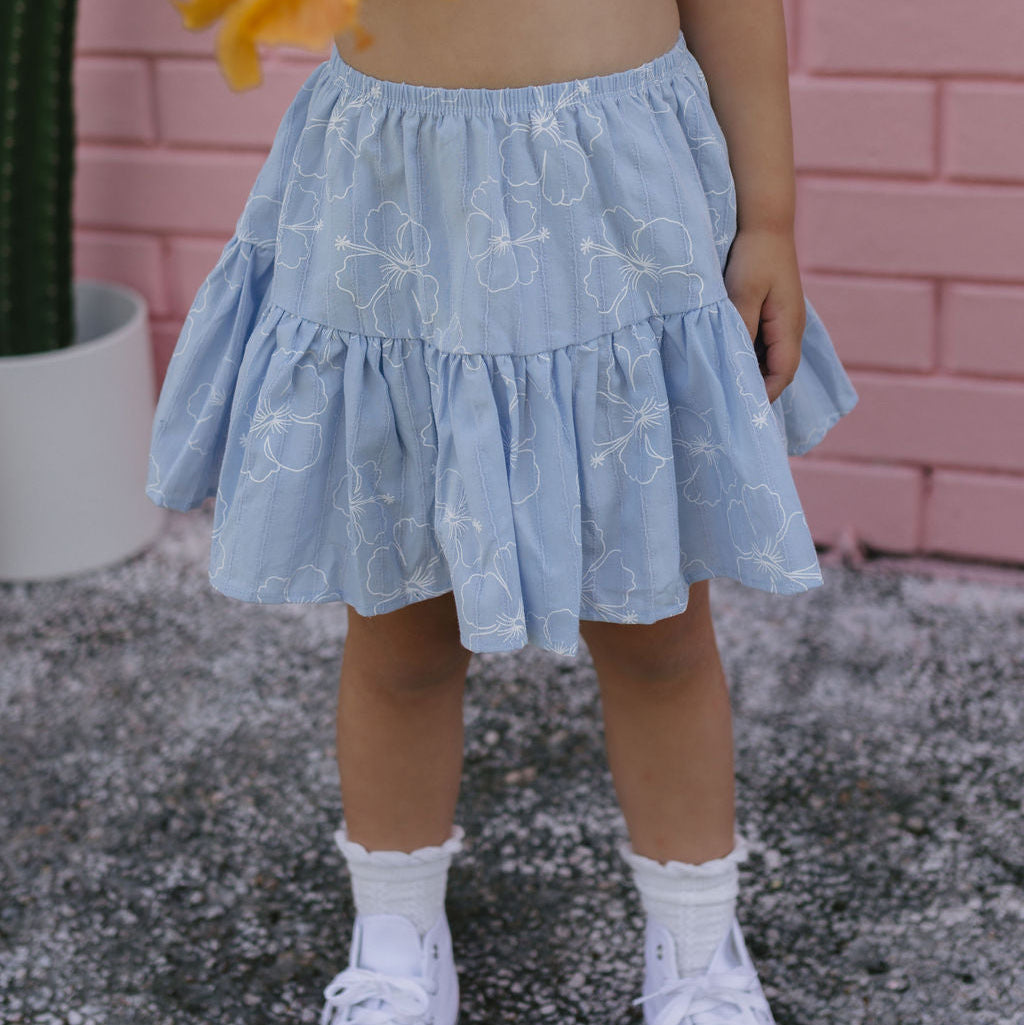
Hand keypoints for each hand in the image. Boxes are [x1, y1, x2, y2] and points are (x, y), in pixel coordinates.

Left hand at [721, 227, 806, 403]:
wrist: (765, 223)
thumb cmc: (754, 256)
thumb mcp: (743, 293)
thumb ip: (741, 328)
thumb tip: (737, 362)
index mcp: (789, 327)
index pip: (781, 374)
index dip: (763, 395)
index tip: (740, 409)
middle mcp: (791, 328)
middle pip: (777, 372)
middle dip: (756, 388)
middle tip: (727, 403)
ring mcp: (784, 321)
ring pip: (770, 360)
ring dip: (751, 372)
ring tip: (723, 385)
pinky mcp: (773, 314)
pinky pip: (764, 345)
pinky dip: (749, 356)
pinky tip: (727, 358)